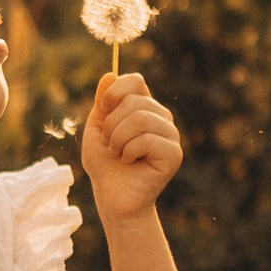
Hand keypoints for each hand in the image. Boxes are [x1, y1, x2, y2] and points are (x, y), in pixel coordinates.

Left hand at [83, 69, 183, 219]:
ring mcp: (171, 135)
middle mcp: (161, 117)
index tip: (103, 111)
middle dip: (111, 125)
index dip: (114, 93)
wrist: (112, 197)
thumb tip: (110, 73)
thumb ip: (103, 102)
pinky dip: (129, 152)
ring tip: (119, 154)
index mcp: (145, 107)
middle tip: (111, 145)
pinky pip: (148, 139)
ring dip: (118, 140)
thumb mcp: (97, 128)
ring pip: (140, 119)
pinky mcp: (174, 154)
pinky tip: (131, 162)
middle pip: (134, 101)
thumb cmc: (105, 164)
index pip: (135, 81)